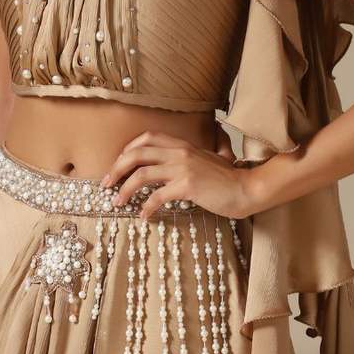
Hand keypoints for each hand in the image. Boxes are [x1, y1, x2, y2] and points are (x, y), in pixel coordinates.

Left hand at [100, 130, 256, 220]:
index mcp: (182, 144)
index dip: (127, 150)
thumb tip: (181, 160)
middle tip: (105, 184)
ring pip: (142, 174)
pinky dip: (146, 207)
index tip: (118, 165)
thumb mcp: (208, 159)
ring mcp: (183, 167)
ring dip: (124, 188)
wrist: (247, 188)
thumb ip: (192, 156)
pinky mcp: (188, 185)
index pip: (146, 138)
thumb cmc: (228, 178)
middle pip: (136, 153)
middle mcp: (180, 152)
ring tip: (116, 202)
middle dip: (116, 168)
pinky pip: (158, 196)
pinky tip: (143, 216)